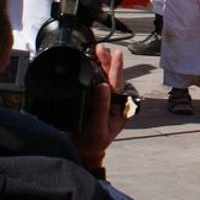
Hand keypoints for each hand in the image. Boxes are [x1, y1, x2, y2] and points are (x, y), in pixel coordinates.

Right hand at [69, 44, 126, 170]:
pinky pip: (92, 83)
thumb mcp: (98, 128)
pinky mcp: (91, 100)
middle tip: (101, 48)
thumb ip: (101, 108)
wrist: (81, 152)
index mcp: (118, 106)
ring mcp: (102, 100)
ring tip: (96, 50)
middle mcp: (112, 101)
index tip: (116, 54)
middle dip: (107, 61)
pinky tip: (87, 63)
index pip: (118, 84)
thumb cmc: (93, 143)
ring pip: (103, 77)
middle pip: (111, 76)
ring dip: (99, 63)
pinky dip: (90, 72)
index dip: (117, 68)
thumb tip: (104, 87)